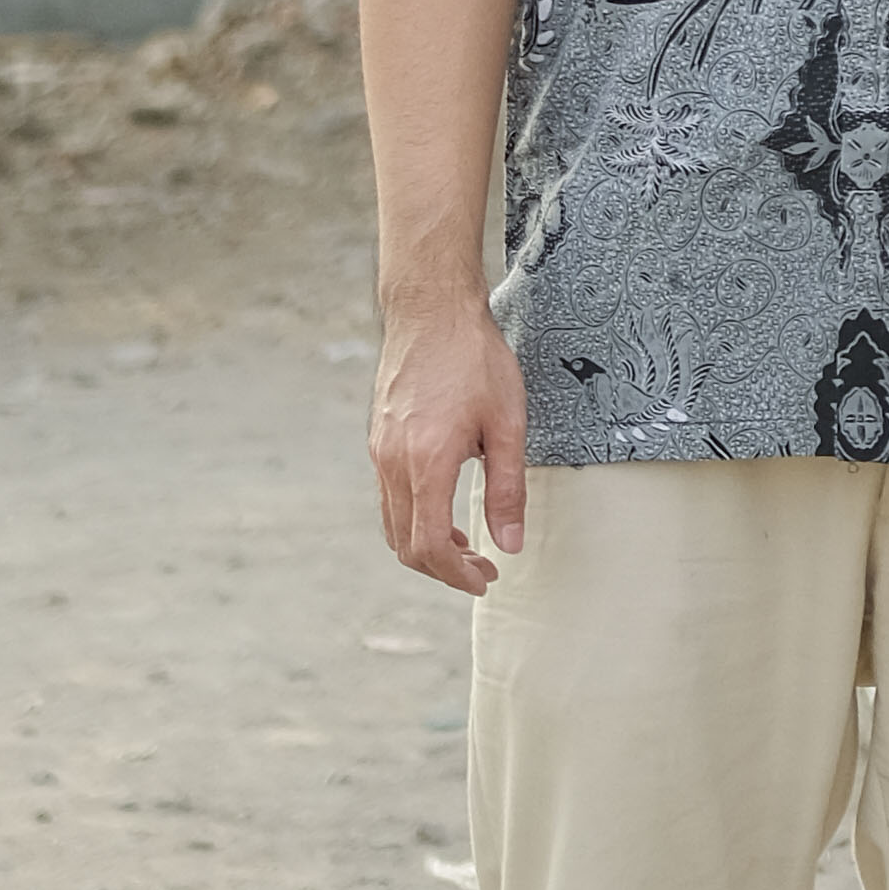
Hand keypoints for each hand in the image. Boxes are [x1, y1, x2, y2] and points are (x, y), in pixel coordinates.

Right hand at [373, 295, 526, 595]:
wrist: (431, 309)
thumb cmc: (474, 359)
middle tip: (482, 569)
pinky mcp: (379, 439)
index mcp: (426, 463)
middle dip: (443, 568)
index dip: (456, 574)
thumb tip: (509, 543)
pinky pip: (389, 497)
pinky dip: (414, 518)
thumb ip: (507, 489)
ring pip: (393, 524)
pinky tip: (444, 507)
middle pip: (405, 544)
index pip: (429, 546)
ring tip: (466, 546)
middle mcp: (393, 462)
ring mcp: (380, 451)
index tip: (483, 579)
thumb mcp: (507, 423)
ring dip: (426, 546)